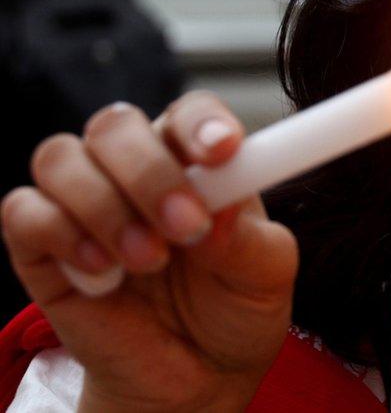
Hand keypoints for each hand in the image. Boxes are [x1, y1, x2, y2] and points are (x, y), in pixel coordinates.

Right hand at [1, 92, 298, 411]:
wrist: (194, 378)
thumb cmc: (234, 311)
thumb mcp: (266, 277)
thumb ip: (252, 239)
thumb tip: (226, 206)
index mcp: (197, 162)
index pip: (189, 113)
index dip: (201, 122)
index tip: (222, 151)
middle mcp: (135, 169)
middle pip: (116, 125)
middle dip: (150, 174)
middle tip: (186, 228)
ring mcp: (84, 202)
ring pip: (62, 157)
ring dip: (105, 208)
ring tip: (148, 262)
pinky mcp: (40, 245)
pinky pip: (24, 210)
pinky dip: (61, 235)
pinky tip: (102, 274)